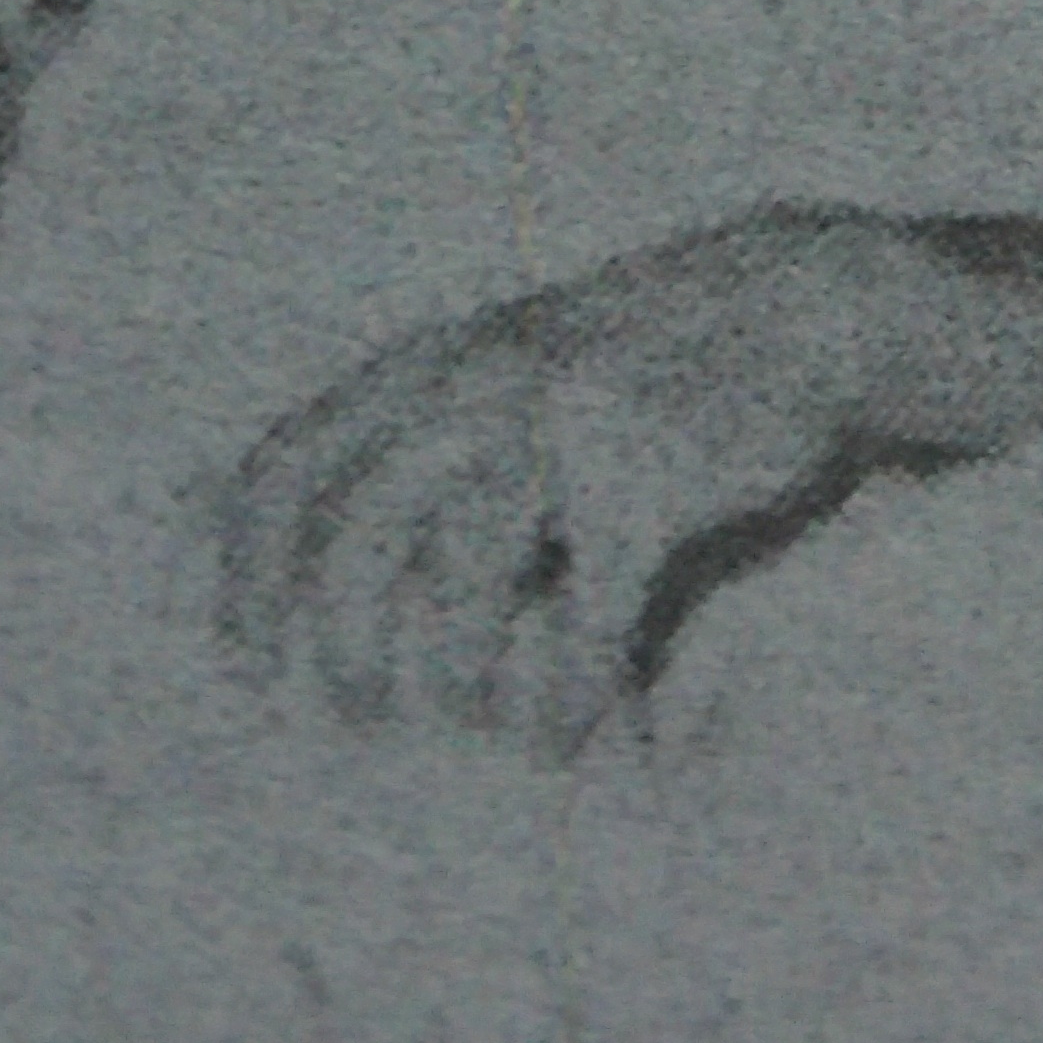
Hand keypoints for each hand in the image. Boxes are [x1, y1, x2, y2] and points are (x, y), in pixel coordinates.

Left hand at [213, 214, 902, 754]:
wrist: (797, 310)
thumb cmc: (640, 380)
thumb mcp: (519, 383)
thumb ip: (441, 466)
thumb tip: (361, 620)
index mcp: (422, 366)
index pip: (286, 469)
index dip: (246, 577)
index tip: (246, 667)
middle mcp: (472, 383)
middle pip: (356, 528)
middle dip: (342, 639)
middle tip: (358, 712)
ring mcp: (558, 425)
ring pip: (463, 576)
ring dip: (457, 672)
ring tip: (480, 726)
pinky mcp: (646, 476)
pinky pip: (586, 611)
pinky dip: (569, 689)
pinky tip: (566, 732)